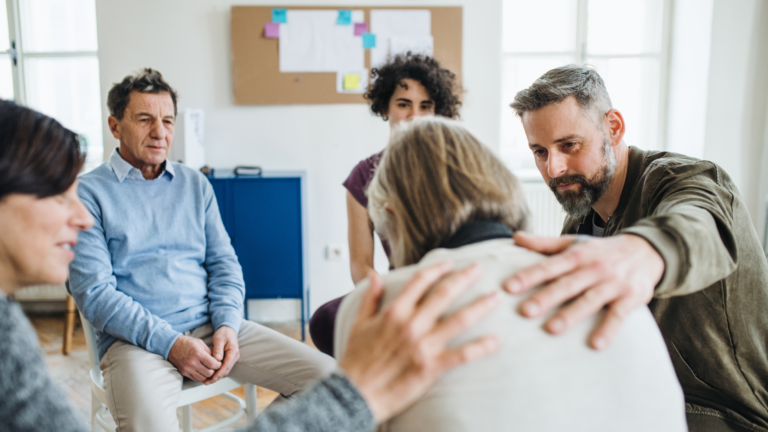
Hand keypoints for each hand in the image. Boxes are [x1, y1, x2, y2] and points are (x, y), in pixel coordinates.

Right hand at [168, 335, 221, 381]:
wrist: (172, 346)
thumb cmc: (187, 343)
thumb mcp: (200, 344)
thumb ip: (210, 352)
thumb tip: (218, 359)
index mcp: (198, 354)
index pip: (213, 364)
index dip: (218, 365)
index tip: (219, 363)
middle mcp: (192, 363)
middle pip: (209, 373)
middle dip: (214, 371)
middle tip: (214, 367)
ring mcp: (187, 369)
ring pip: (203, 378)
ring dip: (207, 375)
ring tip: (208, 369)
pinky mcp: (184, 373)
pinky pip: (196, 379)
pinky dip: (200, 376)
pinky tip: (201, 371)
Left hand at [204, 326, 239, 384]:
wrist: (228, 330)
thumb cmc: (224, 333)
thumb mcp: (219, 339)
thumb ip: (218, 349)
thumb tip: (217, 360)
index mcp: (233, 352)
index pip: (226, 366)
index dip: (218, 374)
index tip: (211, 378)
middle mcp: (234, 357)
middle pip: (226, 371)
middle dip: (216, 378)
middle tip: (206, 382)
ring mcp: (232, 359)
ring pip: (224, 371)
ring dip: (216, 377)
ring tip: (206, 380)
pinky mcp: (228, 360)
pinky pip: (223, 368)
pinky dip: (216, 373)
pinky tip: (209, 375)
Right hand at [340, 262, 501, 422]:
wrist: (355, 394)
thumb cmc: (356, 361)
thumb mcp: (358, 324)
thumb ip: (370, 298)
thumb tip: (375, 274)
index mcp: (394, 312)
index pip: (420, 281)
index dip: (437, 269)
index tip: (450, 263)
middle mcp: (411, 324)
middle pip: (445, 294)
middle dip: (465, 278)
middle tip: (480, 268)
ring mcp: (423, 345)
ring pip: (459, 320)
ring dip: (480, 306)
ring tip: (496, 297)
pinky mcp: (431, 367)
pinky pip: (462, 354)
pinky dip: (481, 347)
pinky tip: (496, 340)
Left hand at [504, 232, 663, 349]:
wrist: (647, 250)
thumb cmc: (601, 251)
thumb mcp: (575, 244)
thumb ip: (544, 244)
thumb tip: (514, 237)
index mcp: (577, 255)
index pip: (549, 266)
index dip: (529, 276)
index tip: (509, 287)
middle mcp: (594, 268)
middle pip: (567, 284)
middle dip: (546, 297)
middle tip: (525, 311)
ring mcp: (613, 283)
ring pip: (590, 300)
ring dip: (571, 314)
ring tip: (552, 329)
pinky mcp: (631, 297)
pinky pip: (619, 315)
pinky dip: (608, 330)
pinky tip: (596, 345)